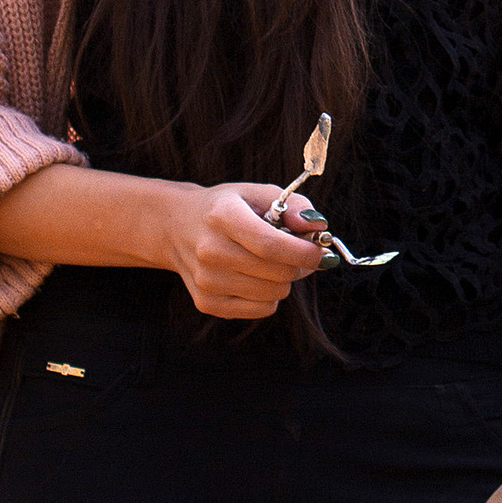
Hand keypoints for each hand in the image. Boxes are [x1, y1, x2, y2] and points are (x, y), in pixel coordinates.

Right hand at [157, 182, 329, 318]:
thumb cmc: (228, 208)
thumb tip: (319, 226)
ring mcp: (206, 281)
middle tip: (300, 252)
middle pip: (277, 273)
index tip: (323, 251)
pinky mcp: (206, 303)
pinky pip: (261, 309)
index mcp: (223, 216)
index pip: (271, 245)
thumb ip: (293, 205)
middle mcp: (210, 250)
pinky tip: (256, 276)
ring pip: (273, 294)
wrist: (178, 228)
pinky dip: (269, 295)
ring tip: (272, 261)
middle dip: (300, 265)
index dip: (304, 252)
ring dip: (284, 279)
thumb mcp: (258, 193)